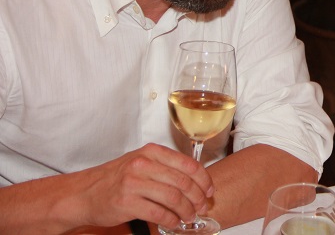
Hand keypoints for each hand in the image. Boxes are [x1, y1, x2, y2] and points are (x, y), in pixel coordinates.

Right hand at [70, 143, 213, 229]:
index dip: (203, 179)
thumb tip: (196, 179)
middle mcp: (143, 164)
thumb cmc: (115, 178)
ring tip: (189, 217)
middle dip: (197, 197)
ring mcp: (133, 183)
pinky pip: (158, 213)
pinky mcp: (126, 202)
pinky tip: (174, 222)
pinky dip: (171, 220)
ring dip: (186, 210)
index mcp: (151, 152)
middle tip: (202, 207)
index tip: (209, 190)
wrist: (84, 193)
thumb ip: (166, 166)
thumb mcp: (141, 162)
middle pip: (183, 182)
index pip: (188, 164)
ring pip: (173, 197)